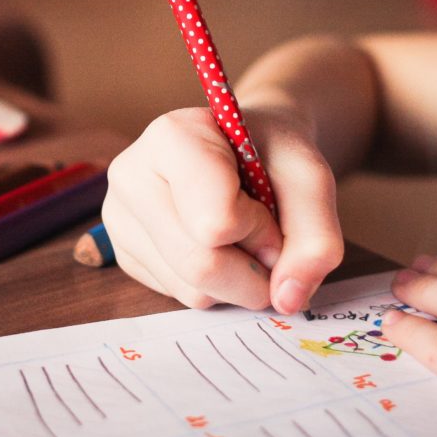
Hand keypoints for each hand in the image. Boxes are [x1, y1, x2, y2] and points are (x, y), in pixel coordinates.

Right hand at [102, 106, 343, 312]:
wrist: (246, 147)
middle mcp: (131, 175)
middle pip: (200, 265)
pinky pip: (178, 296)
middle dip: (253, 270)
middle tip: (268, 240)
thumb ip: (316, 237)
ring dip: (236, 281)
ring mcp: (119, 217)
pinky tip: (216, 246)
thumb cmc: (273, 154)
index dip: (260, 230)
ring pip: (190, 289)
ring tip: (240, 237)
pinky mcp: (124, 253)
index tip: (269, 206)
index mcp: (171, 137)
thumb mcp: (311, 179)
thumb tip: (287, 299)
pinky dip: (214, 286)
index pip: (216, 222)